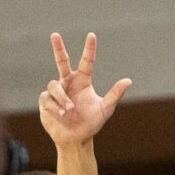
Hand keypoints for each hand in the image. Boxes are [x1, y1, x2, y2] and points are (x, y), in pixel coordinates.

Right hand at [38, 32, 129, 147]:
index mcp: (82, 81)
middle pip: (61, 61)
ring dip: (62, 97)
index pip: (86, 61)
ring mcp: (56, 91)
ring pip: (54, 85)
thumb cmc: (91, 123)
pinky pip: (47, 98)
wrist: (76, 139)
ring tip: (69, 110)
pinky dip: (55, 106)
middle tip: (55, 34)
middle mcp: (68, 82)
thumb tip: (128, 81)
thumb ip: (114, 94)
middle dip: (58, 48)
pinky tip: (61, 114)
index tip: (92, 36)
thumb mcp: (105, 109)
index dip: (89, 49)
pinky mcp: (45, 101)